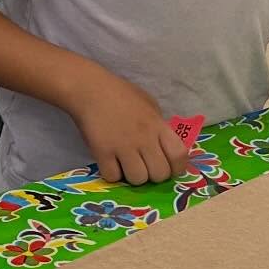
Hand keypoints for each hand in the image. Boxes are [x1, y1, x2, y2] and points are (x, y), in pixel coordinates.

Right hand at [69, 70, 192, 185]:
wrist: (89, 89)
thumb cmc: (120, 94)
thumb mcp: (149, 105)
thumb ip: (158, 126)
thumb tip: (162, 147)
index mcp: (158, 125)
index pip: (179, 155)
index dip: (177, 168)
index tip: (169, 168)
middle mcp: (144, 138)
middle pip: (160, 173)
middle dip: (154, 175)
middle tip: (144, 167)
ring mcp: (123, 146)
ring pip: (138, 179)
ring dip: (133, 177)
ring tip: (126, 166)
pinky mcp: (103, 152)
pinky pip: (113, 177)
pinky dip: (112, 174)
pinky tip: (110, 164)